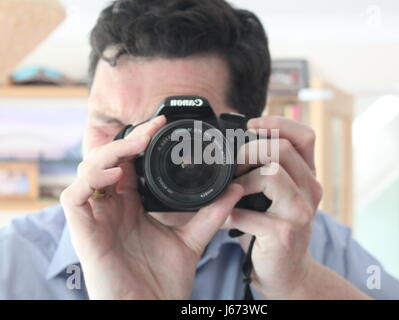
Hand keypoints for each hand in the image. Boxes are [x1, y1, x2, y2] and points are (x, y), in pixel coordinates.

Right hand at [60, 116, 243, 298]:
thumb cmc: (164, 280)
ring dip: (109, 154)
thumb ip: (211, 213)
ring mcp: (96, 219)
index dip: (138, 141)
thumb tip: (235, 189)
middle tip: (150, 130)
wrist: (152, 310)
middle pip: (106, 161)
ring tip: (135, 148)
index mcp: (131, 207)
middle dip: (126, 141)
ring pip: (86, 171)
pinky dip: (90, 180)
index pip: (128, 164)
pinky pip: (73, 197)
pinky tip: (116, 176)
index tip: (160, 125)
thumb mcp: (192, 239)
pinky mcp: (82, 232)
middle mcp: (111, 208)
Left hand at [232, 116, 322, 298]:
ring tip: (234, 192)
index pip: (304, 136)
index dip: (277, 123)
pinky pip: (250, 213)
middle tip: (234, 163)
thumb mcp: (278, 195)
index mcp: (308, 176)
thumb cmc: (276, 228)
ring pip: (271, 174)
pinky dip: (233, 213)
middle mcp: (311, 190)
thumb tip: (235, 144)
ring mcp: (301, 212)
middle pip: (282, 149)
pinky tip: (231, 219)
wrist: (288, 271)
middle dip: (250, 150)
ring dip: (244, 180)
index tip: (251, 125)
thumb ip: (268, 169)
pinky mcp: (286, 233)